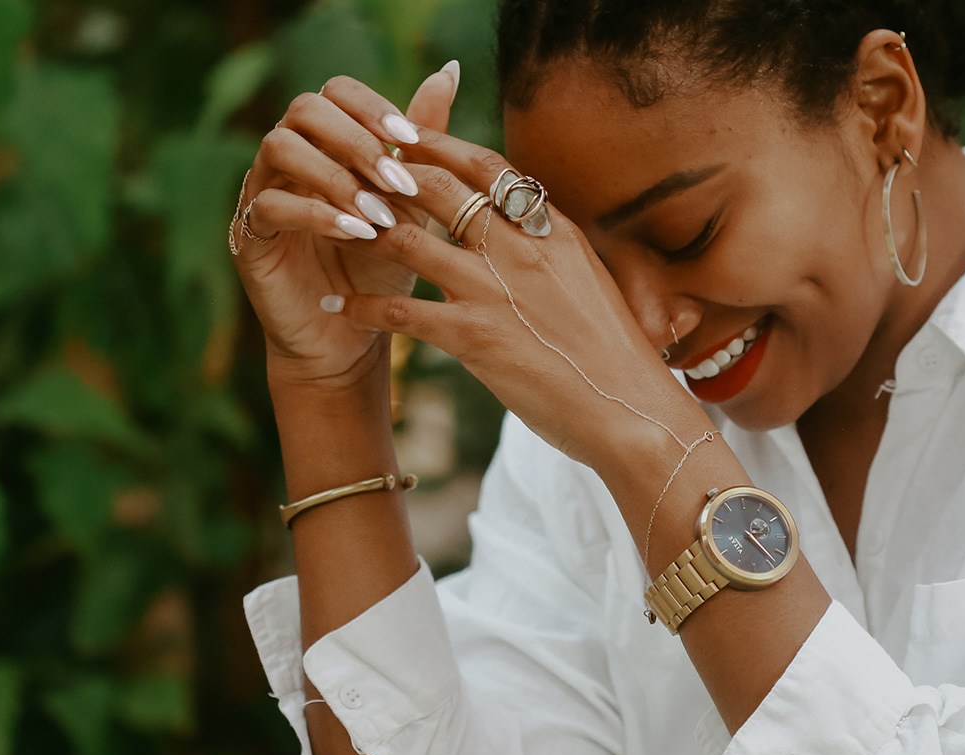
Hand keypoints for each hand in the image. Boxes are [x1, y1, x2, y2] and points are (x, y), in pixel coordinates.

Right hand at [229, 68, 457, 390]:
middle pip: (303, 108)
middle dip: (354, 139)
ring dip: (335, 176)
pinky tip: (355, 234)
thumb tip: (449, 71)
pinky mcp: (248, 235)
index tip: (409, 140)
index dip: (371, 107)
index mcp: (325, 142)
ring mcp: (262, 192)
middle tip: (394, 179)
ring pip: (279, 147)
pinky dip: (316, 215)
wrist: (355, 336)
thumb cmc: (385, 266)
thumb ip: (422, 141)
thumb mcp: (412, 202)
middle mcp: (288, 158)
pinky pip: (269, 205)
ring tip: (376, 214)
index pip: (336, 91)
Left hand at [308, 114, 709, 471]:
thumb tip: (519, 224)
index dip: (439, 144)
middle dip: (389, 174)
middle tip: (349, 167)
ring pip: (410, 240)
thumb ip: (548, 247)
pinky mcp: (475, 338)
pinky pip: (402, 313)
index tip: (405, 133)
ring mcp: (496, 290)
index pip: (486, 166)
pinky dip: (362, 307)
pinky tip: (336, 308)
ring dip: (364, 231)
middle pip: (439, 188)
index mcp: (551, 229)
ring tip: (332, 227)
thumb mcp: (586, 280)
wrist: (631, 411)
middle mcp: (521, 248)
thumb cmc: (613, 354)